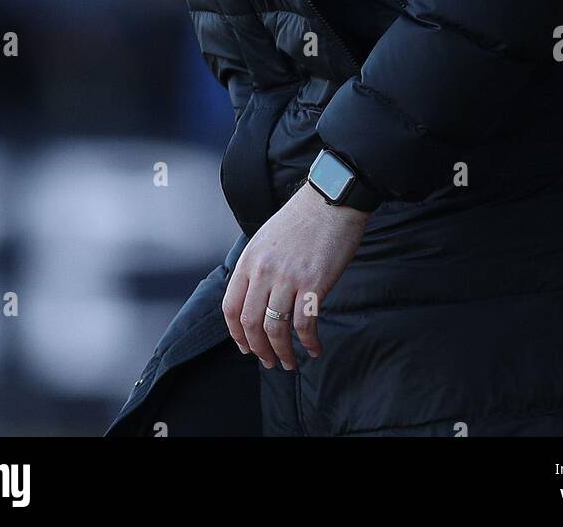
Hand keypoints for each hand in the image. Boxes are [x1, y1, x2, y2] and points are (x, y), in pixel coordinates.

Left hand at [222, 181, 369, 370]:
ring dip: (282, 352)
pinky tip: (315, 348)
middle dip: (258, 349)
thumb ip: (257, 266)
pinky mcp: (314, 283)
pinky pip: (306, 324)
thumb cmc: (302, 217)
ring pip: (276, 329)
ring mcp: (289, 278)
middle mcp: (264, 271)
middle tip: (269, 361)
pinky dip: (309, 343)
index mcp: (250, 259)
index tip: (245, 347)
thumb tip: (254, 297)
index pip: (231, 307)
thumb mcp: (266, 237)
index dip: (236, 334)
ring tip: (290, 362)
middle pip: (251, 323)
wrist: (332, 199)